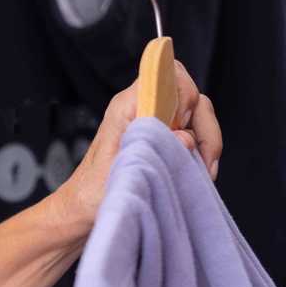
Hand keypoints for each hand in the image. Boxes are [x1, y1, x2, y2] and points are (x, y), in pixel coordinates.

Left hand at [53, 61, 222, 238]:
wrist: (80, 211)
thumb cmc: (93, 194)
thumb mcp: (123, 172)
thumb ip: (154, 150)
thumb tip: (186, 139)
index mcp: (127, 106)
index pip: (169, 74)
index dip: (186, 97)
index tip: (181, 130)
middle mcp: (140, 108)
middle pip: (191, 96)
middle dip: (204, 128)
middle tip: (202, 162)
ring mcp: (150, 122)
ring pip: (195, 116)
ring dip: (205, 143)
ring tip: (203, 172)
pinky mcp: (157, 138)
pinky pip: (190, 133)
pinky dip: (200, 151)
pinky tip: (197, 172)